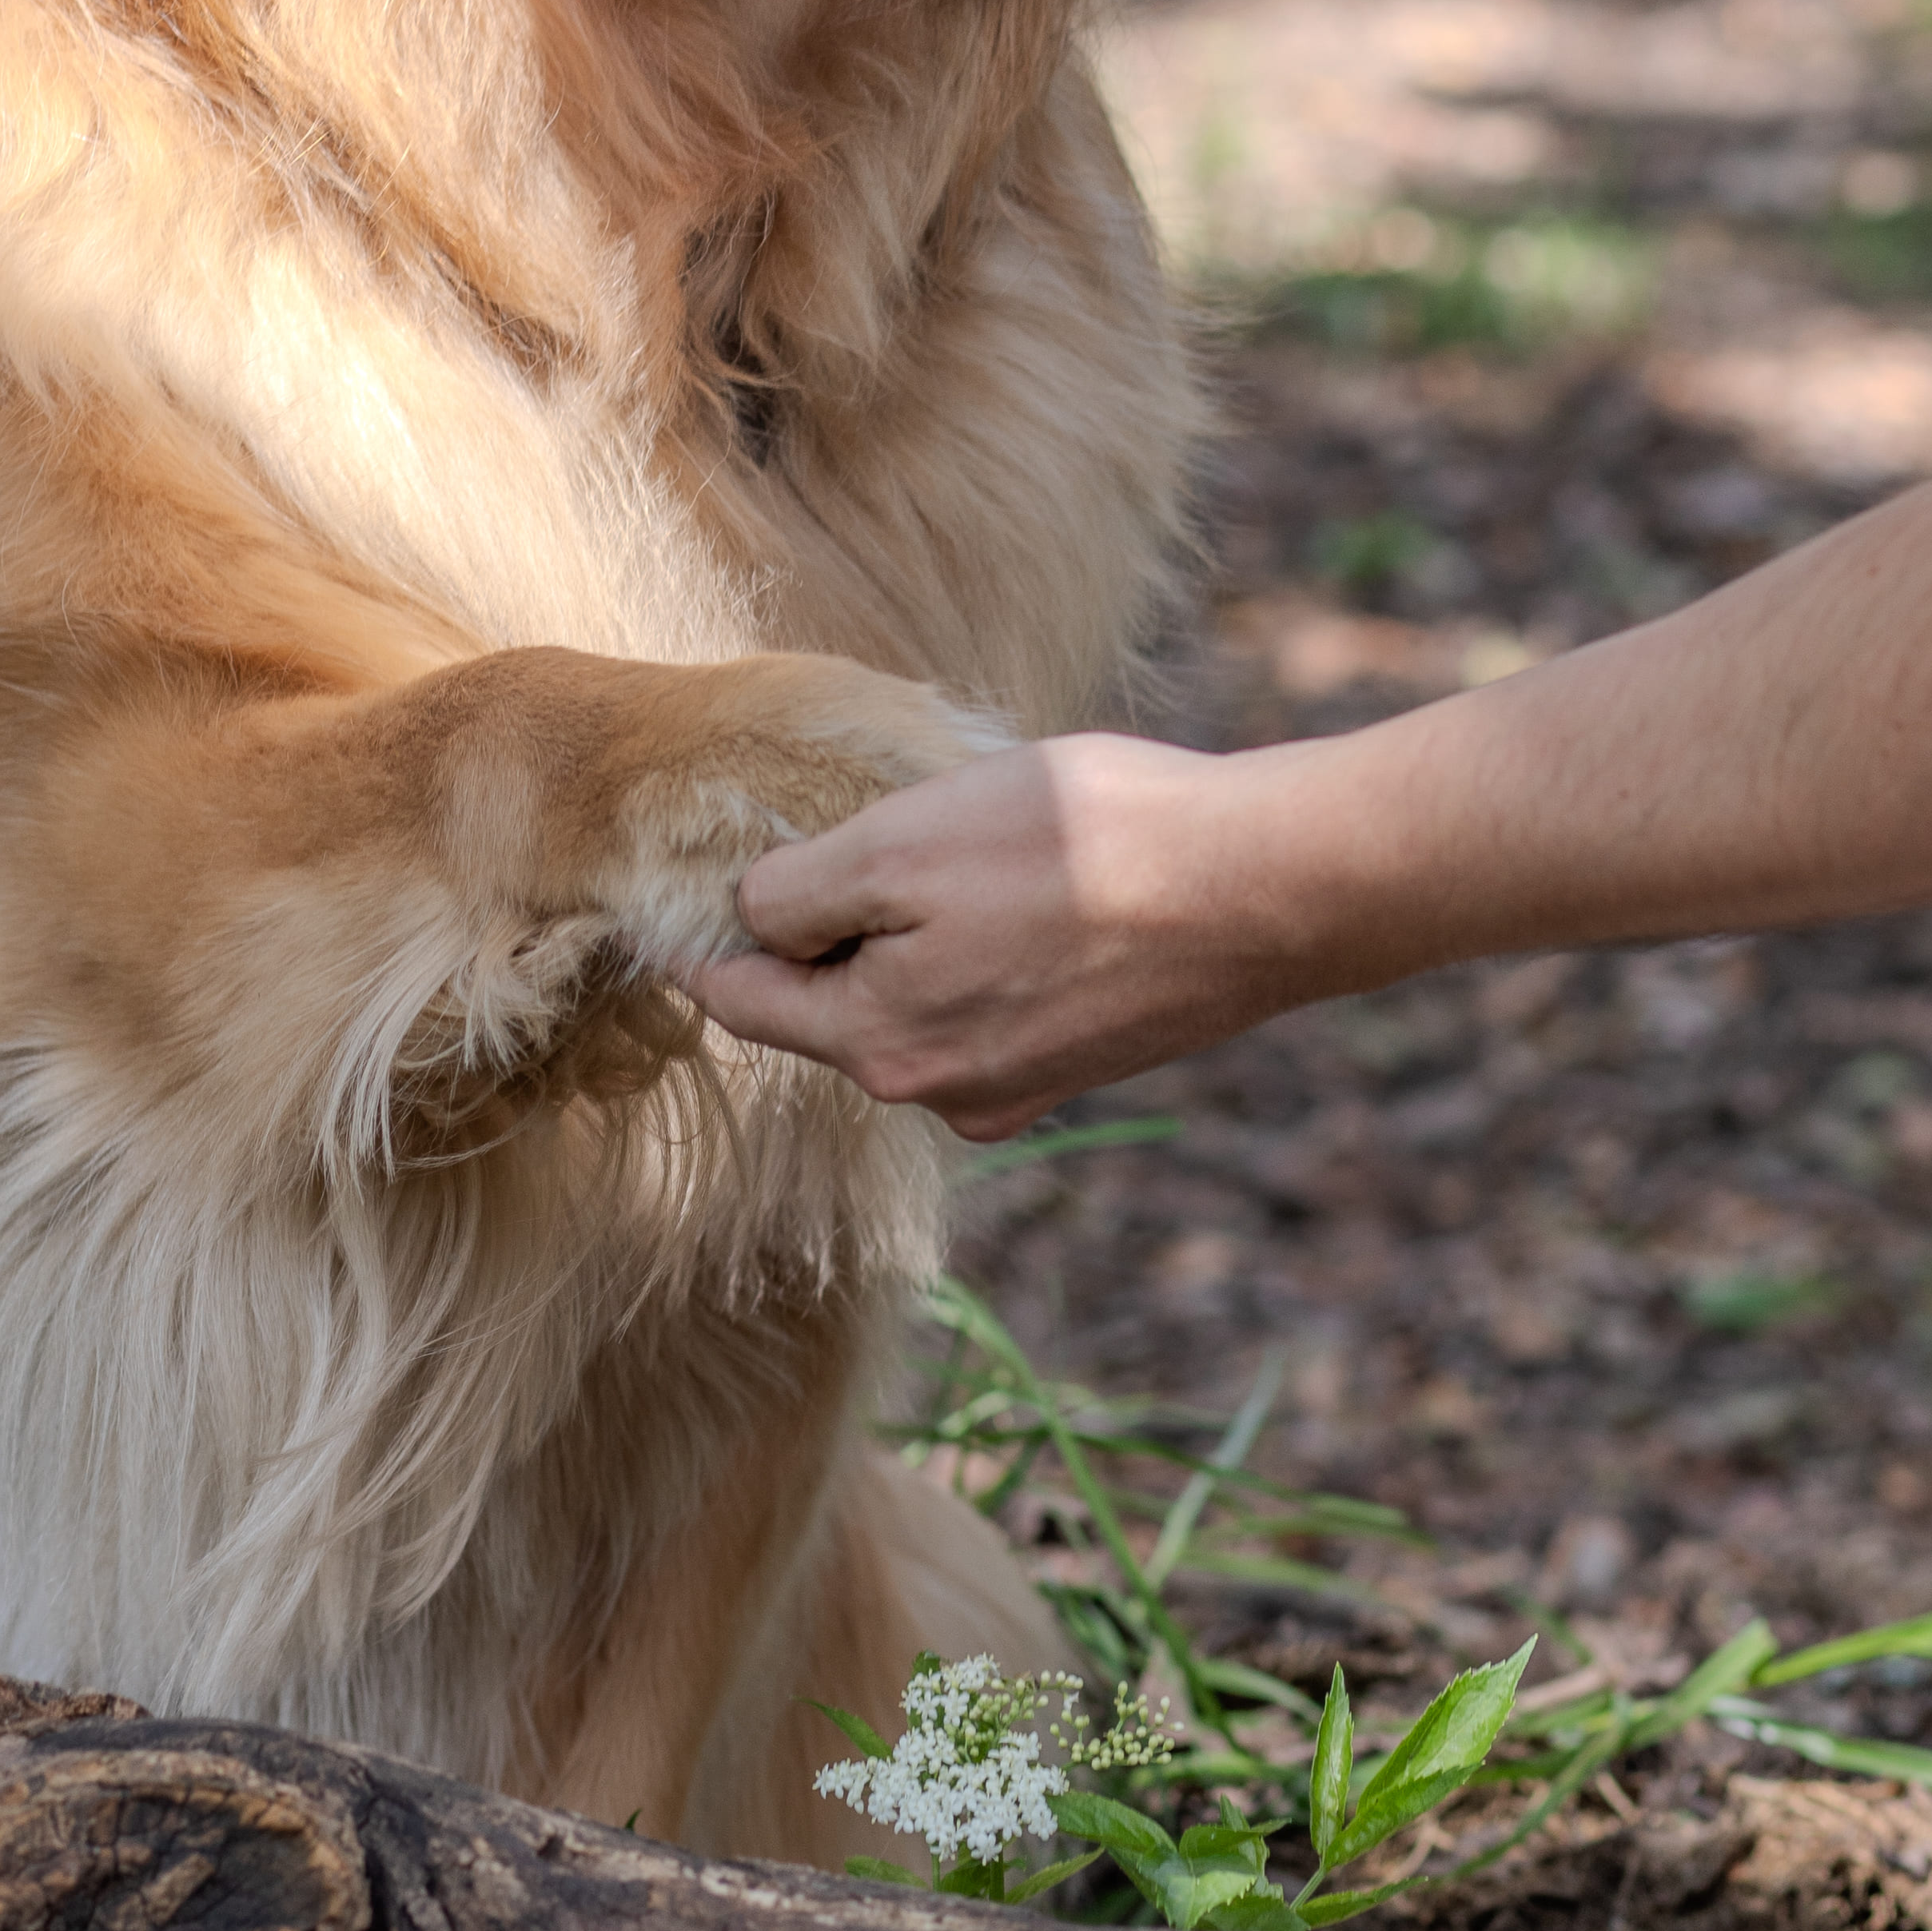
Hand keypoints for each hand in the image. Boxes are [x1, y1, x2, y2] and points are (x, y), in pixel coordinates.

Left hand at [676, 734, 1301, 1139]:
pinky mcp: (1089, 1053)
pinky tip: (1025, 881)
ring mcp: (1025, 1082)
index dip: (703, 942)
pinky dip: (982, 945)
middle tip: (818, 838)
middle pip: (836, 1003)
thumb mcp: (904, 845)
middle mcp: (947, 1092)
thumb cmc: (1083, 850)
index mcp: (883, 1048)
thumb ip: (802, 893)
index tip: (664, 915)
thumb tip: (750, 918)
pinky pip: (994, 997)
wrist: (1268, 888)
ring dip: (911, 932)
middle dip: (821, 930)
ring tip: (946, 845)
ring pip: (919, 998)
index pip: (749, 1000)